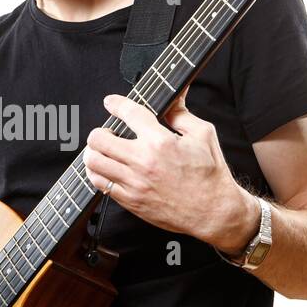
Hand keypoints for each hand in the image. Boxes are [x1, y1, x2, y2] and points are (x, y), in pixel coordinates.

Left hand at [82, 91, 259, 250]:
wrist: (213, 211)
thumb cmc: (210, 174)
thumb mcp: (203, 135)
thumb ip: (182, 113)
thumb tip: (174, 95)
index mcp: (160, 142)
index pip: (129, 113)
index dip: (115, 103)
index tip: (110, 102)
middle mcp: (143, 162)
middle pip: (99, 139)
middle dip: (99, 131)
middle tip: (107, 132)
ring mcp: (134, 183)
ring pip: (94, 162)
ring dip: (94, 152)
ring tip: (102, 151)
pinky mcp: (131, 201)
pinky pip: (100, 184)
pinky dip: (97, 173)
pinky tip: (106, 169)